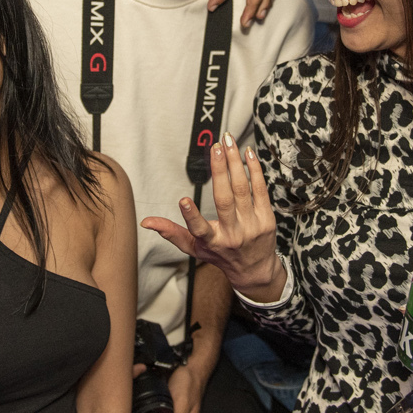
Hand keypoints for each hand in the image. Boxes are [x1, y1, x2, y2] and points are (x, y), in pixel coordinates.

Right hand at [140, 134, 279, 297]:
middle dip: (220, 170)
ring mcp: (252, 225)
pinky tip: (247, 153)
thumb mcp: (194, 249)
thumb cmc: (221, 255)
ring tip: (229, 142)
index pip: (199, 229)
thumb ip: (171, 233)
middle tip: (215, 147)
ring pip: (243, 190)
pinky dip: (255, 170)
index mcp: (212, 241)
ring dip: (236, 163)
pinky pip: (260, 190)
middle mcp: (233, 234)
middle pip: (224, 199)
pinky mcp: (267, 219)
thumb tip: (146, 222)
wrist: (255, 270)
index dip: (190, 216)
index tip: (183, 200)